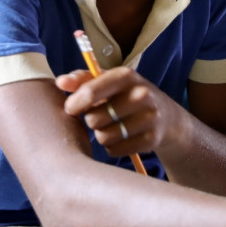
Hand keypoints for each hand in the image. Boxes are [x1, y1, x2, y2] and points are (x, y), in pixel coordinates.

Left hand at [56, 66, 183, 158]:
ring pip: (104, 137)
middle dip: (91, 120)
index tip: (70, 108)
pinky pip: (115, 150)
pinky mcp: (151, 140)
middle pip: (94, 118)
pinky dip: (112, 147)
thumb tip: (60, 82)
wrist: (165, 116)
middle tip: (99, 117)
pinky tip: (120, 138)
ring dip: (101, 135)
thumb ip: (82, 80)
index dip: (75, 103)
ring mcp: (149, 118)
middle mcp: (141, 94)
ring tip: (110, 127)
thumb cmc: (126, 96)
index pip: (91, 91)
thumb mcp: (108, 82)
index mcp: (126, 76)